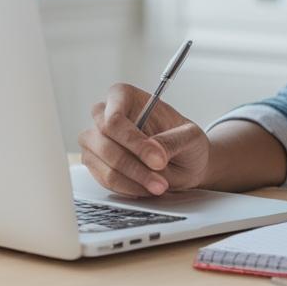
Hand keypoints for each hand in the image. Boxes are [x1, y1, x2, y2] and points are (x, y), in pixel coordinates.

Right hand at [78, 83, 209, 197]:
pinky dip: (129, 188)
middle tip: (161, 180)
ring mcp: (96, 141)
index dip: (133, 140)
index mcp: (124, 96)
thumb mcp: (190, 137)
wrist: (184, 164)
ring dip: (134, 181)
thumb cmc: (184, 142)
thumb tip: (154, 152)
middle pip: (104, 141)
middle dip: (135, 166)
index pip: (114, 117)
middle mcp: (104, 116)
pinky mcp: (96, 164)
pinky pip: (105, 181)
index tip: (158, 160)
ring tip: (159, 186)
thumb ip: (173, 140)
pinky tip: (146, 188)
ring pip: (105, 165)